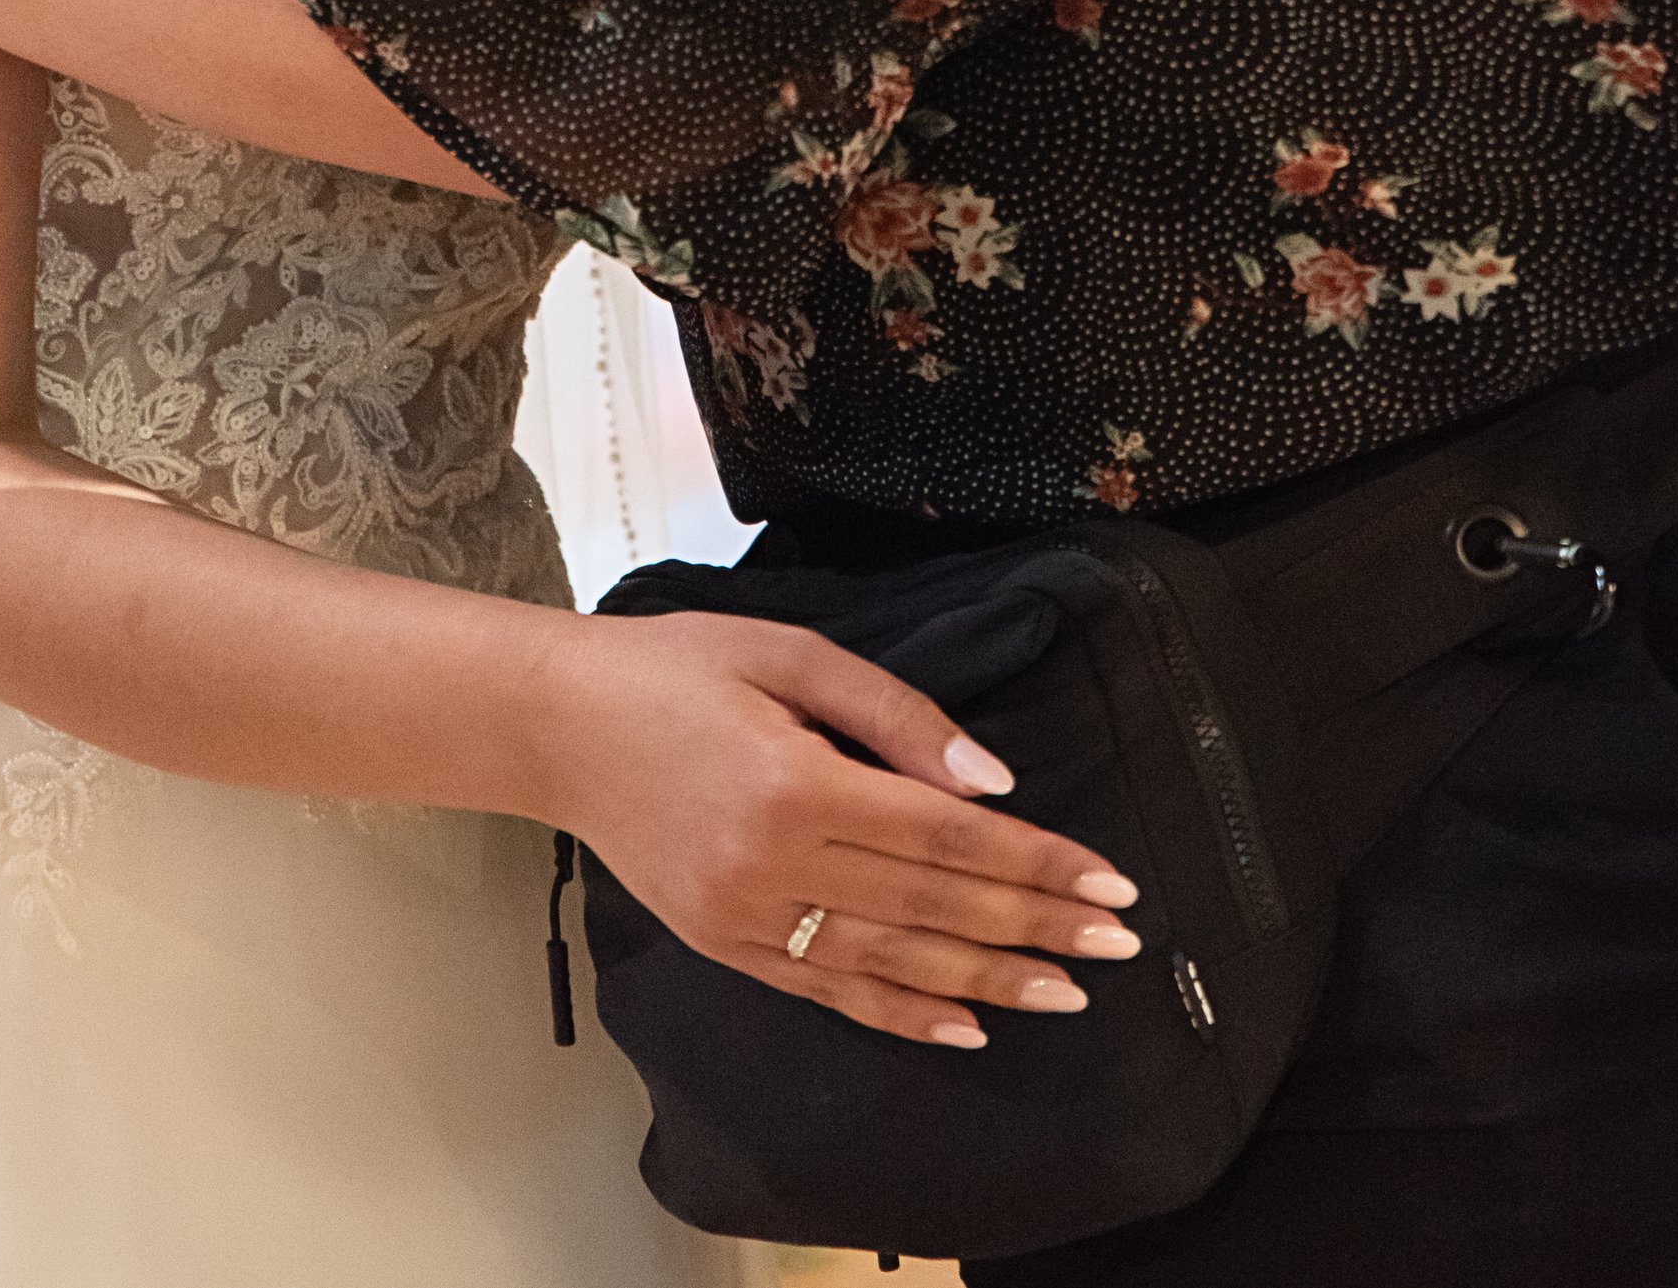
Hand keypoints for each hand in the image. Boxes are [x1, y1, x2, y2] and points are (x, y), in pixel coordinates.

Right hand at [543, 609, 1141, 1049]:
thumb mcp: (787, 653)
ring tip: (1066, 989)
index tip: (1109, 882)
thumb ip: (895, 716)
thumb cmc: (675, 668)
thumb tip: (992, 781)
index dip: (1036, 862)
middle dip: (1036, 924)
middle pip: (934, 903)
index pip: (947, 835)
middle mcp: (777, 865)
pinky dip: (903, 1012)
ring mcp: (748, 918)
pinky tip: (963, 1024)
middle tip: (1120, 941)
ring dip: (988, 978)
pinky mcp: (727, 945)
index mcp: (797, 782)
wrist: (557, 726)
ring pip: (893, 960)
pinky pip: (831, 990)